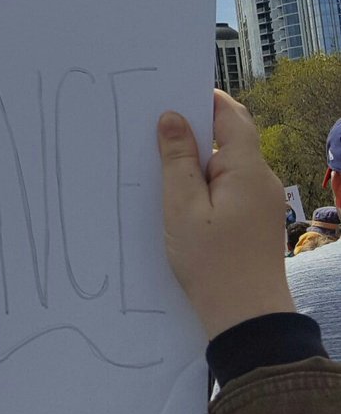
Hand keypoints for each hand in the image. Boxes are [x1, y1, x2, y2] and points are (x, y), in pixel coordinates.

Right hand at [158, 90, 293, 339]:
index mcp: (247, 170)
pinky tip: (176, 194)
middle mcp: (260, 180)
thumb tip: (172, 117)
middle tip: (153, 125)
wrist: (247, 321)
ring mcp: (260, 201)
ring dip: (195, 159)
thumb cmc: (213, 265)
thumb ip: (177, 159)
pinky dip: (204, 182)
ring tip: (157, 161)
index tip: (169, 92)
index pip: (231, 114)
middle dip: (193, 128)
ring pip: (225, 164)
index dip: (202, 97)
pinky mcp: (253, 220)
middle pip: (228, 137)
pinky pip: (228, 187)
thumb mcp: (183, 207)